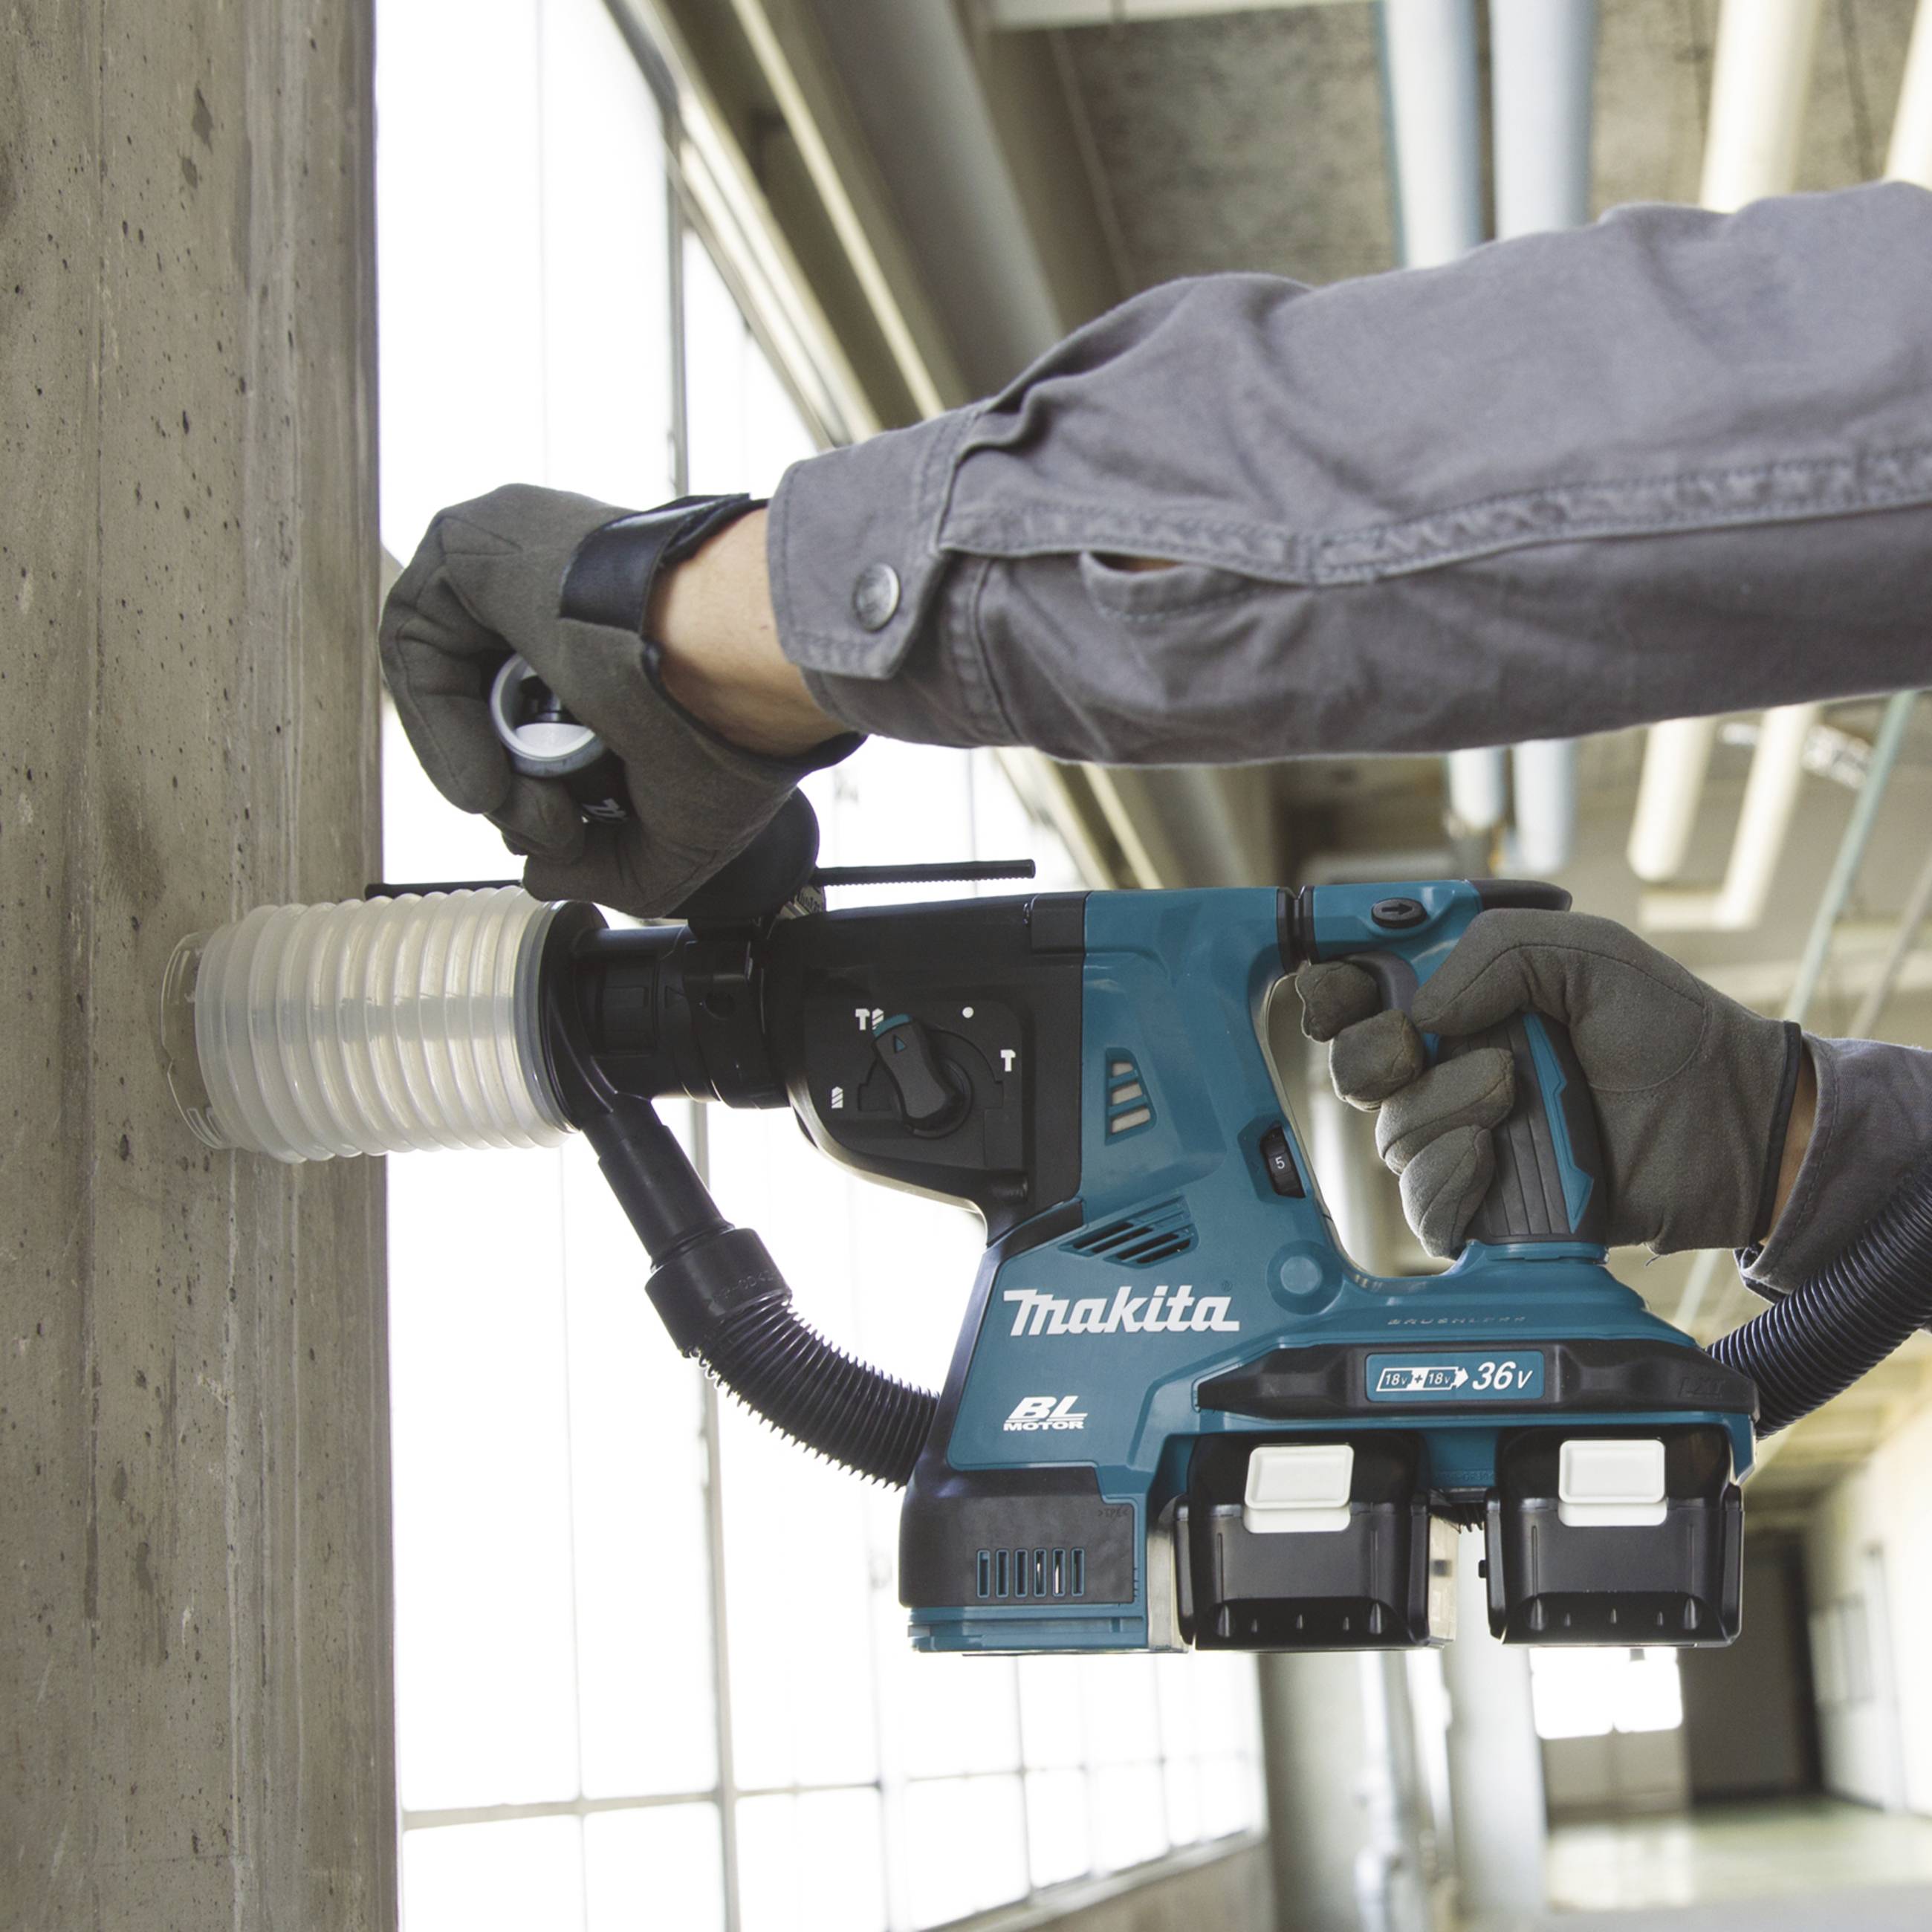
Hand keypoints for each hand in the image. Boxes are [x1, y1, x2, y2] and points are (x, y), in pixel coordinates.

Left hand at [380, 485, 853, 915]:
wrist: (733, 665)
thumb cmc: (731, 730)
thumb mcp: (674, 840)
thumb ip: (605, 869)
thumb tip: (540, 873)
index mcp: (623, 631)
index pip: (542, 712)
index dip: (540, 787)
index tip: (569, 834)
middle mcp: (569, 585)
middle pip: (490, 699)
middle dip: (512, 781)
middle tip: (551, 825)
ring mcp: (518, 552)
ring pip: (451, 677)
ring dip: (478, 767)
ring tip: (520, 807)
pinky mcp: (473, 542)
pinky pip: (417, 641)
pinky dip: (438, 725)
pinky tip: (488, 777)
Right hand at [1295, 910, 1811, 1258]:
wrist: (1733, 1122)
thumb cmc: (1667, 1026)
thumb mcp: (1584, 952)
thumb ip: (1493, 952)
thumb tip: (1415, 1011)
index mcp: (1459, 1002)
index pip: (1357, 997)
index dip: (1331, 994)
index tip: (1339, 991)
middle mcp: (1448, 1071)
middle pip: (1353, 1071)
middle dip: (1374, 1056)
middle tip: (1423, 1045)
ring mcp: (1464, 1141)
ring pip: (1390, 1136)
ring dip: (1440, 1110)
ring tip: (1513, 1094)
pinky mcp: (1488, 1207)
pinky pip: (1422, 1207)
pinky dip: (1443, 1181)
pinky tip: (1489, 1157)